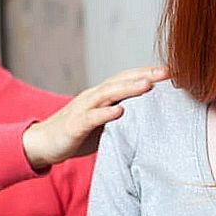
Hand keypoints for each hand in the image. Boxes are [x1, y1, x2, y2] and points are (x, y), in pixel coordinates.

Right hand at [22, 66, 169, 169]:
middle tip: (168, 71)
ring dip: (128, 89)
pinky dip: (105, 113)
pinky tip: (120, 111)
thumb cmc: (77, 134)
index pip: (128, 79)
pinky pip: (92, 117)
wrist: (42, 144)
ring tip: (148, 85)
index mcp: (102, 95)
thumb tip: (151, 119)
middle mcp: (94, 96)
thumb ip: (123, 118)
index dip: (148, 73)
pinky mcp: (74, 125)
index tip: (172, 71)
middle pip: (121, 81)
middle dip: (145, 75)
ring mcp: (83, 109)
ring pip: (108, 94)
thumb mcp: (104, 124)